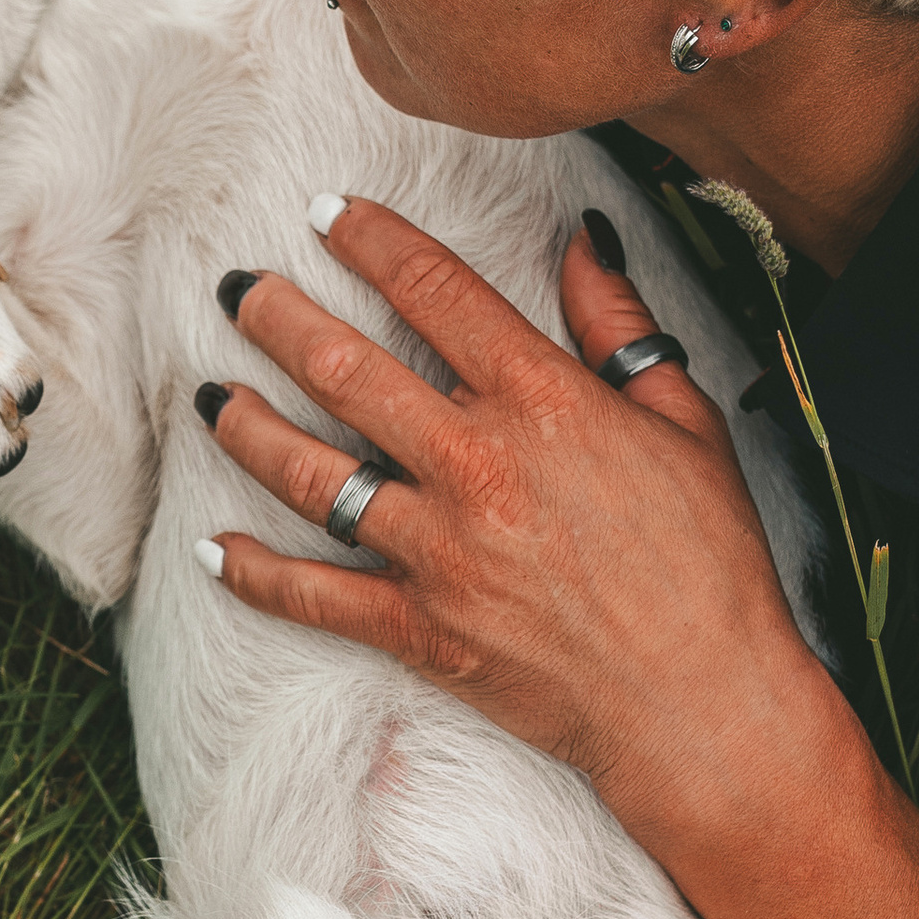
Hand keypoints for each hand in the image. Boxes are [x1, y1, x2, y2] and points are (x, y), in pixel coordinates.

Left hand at [194, 192, 839, 847]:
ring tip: (209, 396)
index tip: (325, 214)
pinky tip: (212, 547)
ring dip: (244, 426)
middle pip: (343, 368)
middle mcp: (474, 463)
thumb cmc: (710, 563)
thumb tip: (584, 238)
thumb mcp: (687, 421)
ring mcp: (436, 549)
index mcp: (540, 400)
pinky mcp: (418, 628)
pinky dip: (254, 572)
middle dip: (276, 316)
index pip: (433, 290)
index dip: (370, 240)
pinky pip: (311, 594)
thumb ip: (618, 324)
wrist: (703, 704)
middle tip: (235, 288)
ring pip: (307, 471)